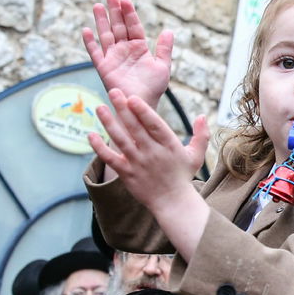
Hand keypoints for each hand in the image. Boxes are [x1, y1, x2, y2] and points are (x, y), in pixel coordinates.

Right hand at [82, 0, 173, 110]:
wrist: (141, 105)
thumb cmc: (153, 88)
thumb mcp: (162, 67)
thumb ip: (164, 49)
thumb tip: (169, 30)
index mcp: (139, 47)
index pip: (133, 26)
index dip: (129, 13)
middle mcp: (124, 50)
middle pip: (118, 26)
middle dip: (115, 11)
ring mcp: (113, 57)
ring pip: (106, 35)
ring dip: (101, 21)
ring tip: (98, 5)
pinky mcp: (104, 67)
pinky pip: (95, 53)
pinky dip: (90, 42)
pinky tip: (86, 30)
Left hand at [89, 89, 208, 214]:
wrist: (173, 202)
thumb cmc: (183, 177)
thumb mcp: (196, 155)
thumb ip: (201, 135)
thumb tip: (203, 115)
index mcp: (169, 146)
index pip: (154, 125)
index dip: (143, 110)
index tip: (132, 97)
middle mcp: (153, 153)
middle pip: (135, 128)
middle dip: (123, 108)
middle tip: (113, 92)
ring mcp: (138, 163)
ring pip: (121, 140)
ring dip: (109, 123)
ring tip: (100, 107)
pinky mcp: (127, 174)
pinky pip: (110, 159)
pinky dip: (99, 148)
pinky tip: (90, 135)